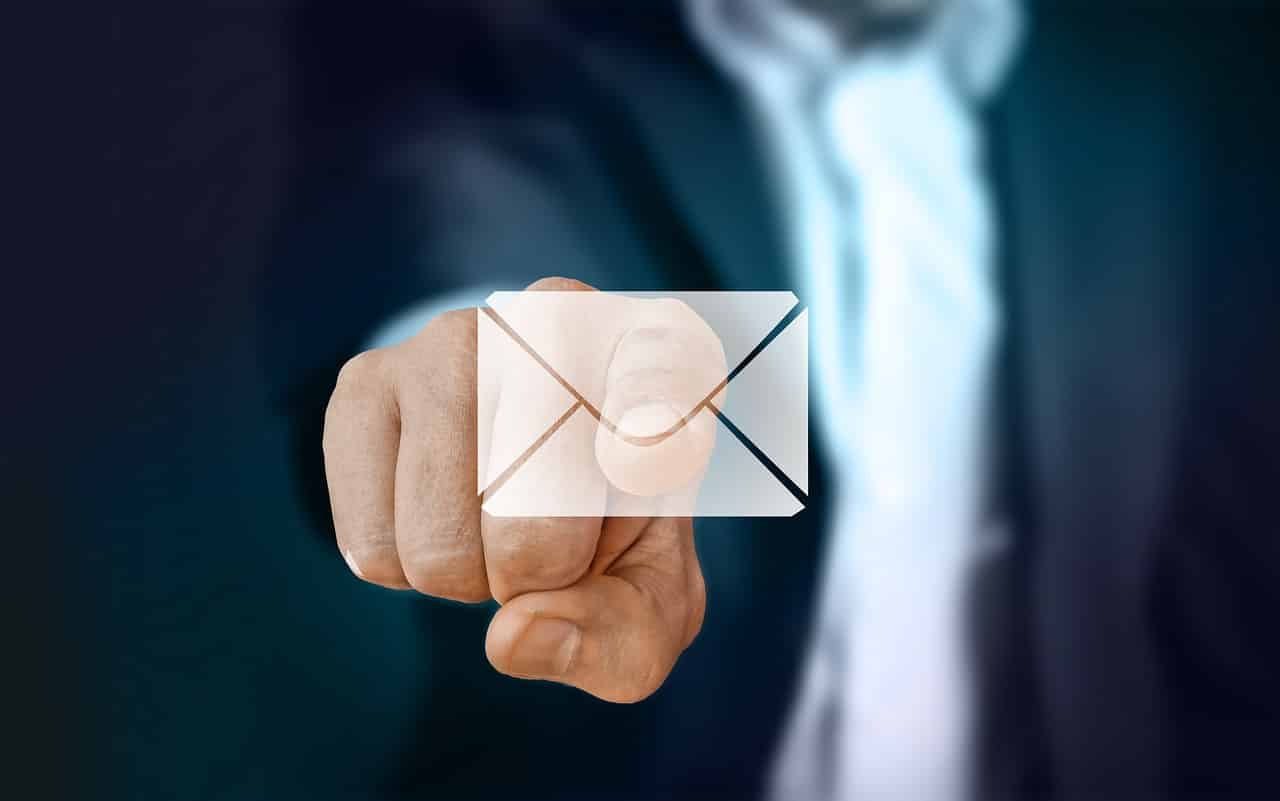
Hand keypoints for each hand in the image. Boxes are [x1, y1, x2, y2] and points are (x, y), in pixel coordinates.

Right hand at [322, 277, 726, 701]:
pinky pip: (372, 543)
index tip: (640, 465)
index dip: (648, 432)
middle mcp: (558, 317)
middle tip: (555, 546)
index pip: (658, 377)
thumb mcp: (651, 602)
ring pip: (441, 544)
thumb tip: (512, 635)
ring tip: (494, 525)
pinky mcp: (367, 381)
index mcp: (663, 353)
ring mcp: (453, 337)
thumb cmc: (608, 538)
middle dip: (543, 573)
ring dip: (468, 578)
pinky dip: (405, 569)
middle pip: (535, 514)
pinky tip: (441, 513)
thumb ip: (616, 635)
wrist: (532, 484)